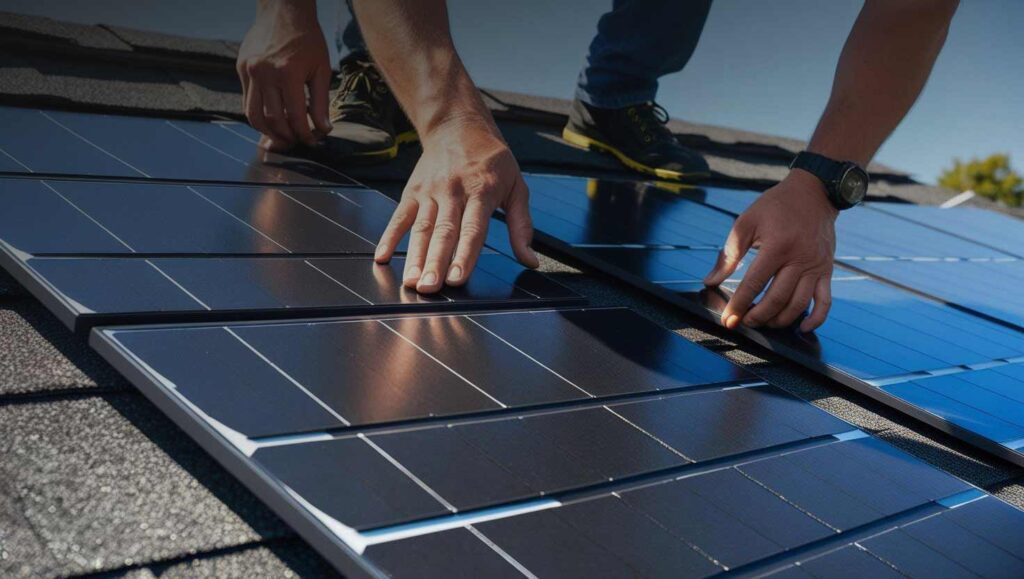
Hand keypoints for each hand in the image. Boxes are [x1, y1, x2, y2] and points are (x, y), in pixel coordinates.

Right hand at [236, 0, 331, 150]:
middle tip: (296, 141)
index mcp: (288, 73)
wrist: (283, 10)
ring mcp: (249, 71)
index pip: (294, 117)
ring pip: (253, 115)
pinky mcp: (240, 68)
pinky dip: (258, 114)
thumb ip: (321, 102)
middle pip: (272, 120)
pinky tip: (271, 118)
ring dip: (267, 131)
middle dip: (286, 136)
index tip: (312, 140)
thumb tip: (324, 130)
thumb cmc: (308, 40)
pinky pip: (246, 100)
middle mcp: (264, 73)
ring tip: (281, 136)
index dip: (304, 134)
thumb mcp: (322, 69)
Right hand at [374, 115, 538, 292]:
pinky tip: (382, 257)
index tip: (457, 278)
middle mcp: (453, 192)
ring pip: (421, 228)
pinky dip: (389, 236)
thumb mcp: (516, 186)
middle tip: (429, 288)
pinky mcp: (412, 191)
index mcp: (481, 191)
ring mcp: (429, 191)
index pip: (472, 229)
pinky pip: (399, 217)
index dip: (465, 254)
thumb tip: (532, 261)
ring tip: (411, 282)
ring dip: (414, 256)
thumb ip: (522, 225)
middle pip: (443, 232)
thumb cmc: (492, 160)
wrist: (458, 125)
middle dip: (435, 262)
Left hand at [704, 169, 837, 332]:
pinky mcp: (827, 270)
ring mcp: (816, 266)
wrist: (814, 193)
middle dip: (758, 316)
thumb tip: (711, 280)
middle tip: (745, 321)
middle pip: (777, 299)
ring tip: (764, 322)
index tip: (728, 320)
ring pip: (799, 304)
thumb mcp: (747, 222)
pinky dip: (816, 319)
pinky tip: (802, 328)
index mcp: (777, 246)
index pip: (754, 283)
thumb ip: (729, 253)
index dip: (739, 304)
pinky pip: (825, 301)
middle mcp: (800, 259)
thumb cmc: (775, 206)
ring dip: (780, 320)